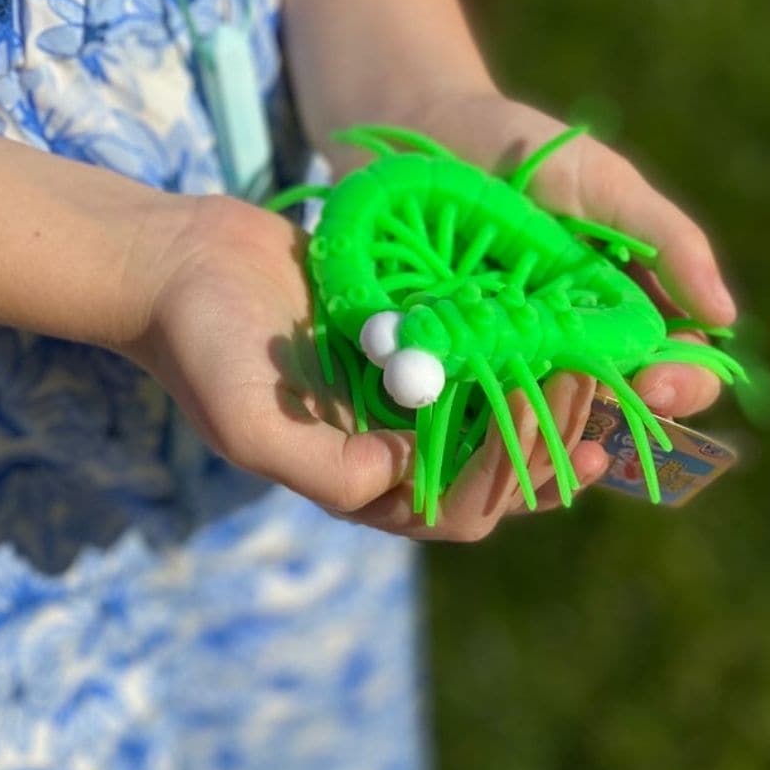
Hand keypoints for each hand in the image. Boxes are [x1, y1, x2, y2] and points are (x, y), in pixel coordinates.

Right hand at [128, 196, 605, 540]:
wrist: (182, 262)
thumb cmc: (205, 345)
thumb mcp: (250, 423)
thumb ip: (324, 471)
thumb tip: (402, 478)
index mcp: (356, 482)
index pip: (453, 507)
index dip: (508, 475)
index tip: (539, 407)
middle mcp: (386, 447)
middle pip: (488, 470)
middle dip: (542, 438)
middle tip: (584, 385)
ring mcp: (398, 395)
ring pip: (491, 415)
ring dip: (540, 397)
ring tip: (587, 362)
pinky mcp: (404, 343)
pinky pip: (471, 356)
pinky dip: (510, 347)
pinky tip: (548, 320)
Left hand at [380, 88, 738, 508]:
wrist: (418, 135)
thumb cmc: (519, 151)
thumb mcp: (600, 185)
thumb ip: (665, 241)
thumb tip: (725, 316)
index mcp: (620, 310)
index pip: (671, 366)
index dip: (679, 383)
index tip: (658, 380)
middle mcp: (569, 347)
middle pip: (612, 407)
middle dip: (617, 416)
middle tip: (602, 402)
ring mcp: (506, 362)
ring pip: (542, 424)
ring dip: (549, 432)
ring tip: (537, 415)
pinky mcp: (445, 367)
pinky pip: (468, 414)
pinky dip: (478, 428)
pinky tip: (479, 425)